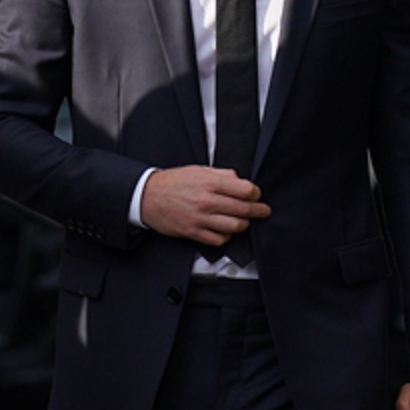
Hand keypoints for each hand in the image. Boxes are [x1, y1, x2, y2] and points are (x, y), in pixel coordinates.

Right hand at [140, 166, 270, 245]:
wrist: (147, 197)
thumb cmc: (172, 183)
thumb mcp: (198, 170)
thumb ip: (221, 175)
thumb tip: (239, 181)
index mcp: (210, 183)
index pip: (246, 190)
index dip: (255, 194)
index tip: (255, 195)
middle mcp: (207, 201)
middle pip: (244, 210)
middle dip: (258, 211)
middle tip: (262, 211)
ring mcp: (200, 219)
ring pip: (234, 227)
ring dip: (243, 225)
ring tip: (243, 221)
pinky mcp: (193, 232)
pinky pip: (219, 240)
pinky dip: (226, 236)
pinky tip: (225, 230)